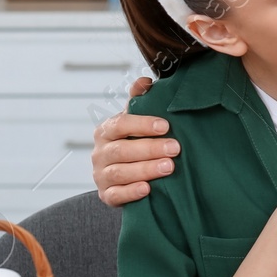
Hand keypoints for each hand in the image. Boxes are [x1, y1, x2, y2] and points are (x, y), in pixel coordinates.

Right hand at [92, 76, 178, 206]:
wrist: (124, 176)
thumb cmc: (133, 142)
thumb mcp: (135, 122)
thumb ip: (139, 101)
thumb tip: (145, 81)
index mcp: (106, 131)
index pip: (121, 124)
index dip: (142, 124)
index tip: (165, 126)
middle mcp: (100, 152)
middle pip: (122, 150)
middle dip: (150, 148)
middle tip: (175, 148)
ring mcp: (101, 175)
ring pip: (120, 172)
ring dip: (146, 169)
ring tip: (169, 167)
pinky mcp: (106, 195)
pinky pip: (115, 195)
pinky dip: (131, 192)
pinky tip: (148, 189)